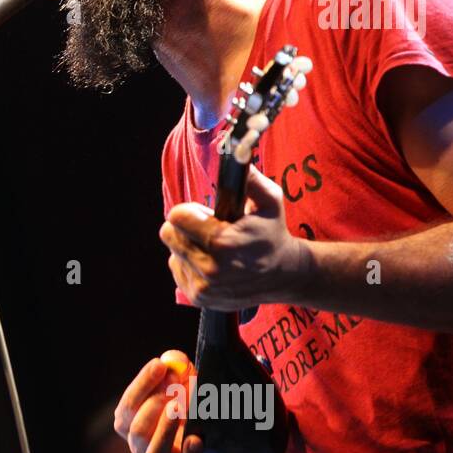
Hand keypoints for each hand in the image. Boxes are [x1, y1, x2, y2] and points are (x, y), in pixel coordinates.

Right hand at [114, 350, 202, 452]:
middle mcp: (136, 443)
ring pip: (153, 452)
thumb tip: (173, 360)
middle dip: (154, 404)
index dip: (143, 384)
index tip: (160, 365)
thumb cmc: (184, 401)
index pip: (128, 405)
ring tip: (179, 408)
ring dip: (165, 429)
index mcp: (127, 421)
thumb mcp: (181, 380)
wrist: (206, 428)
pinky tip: (196, 439)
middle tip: (174, 386)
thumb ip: (176, 367)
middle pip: (136, 429)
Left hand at [160, 165, 313, 309]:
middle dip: (186, 227)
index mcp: (222, 242)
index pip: (176, 217)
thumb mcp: (270, 201)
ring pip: (173, 252)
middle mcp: (210, 268)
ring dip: (187, 246)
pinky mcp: (199, 297)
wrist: (283, 275)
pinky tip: (212, 262)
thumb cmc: (273, 234)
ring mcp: (204, 286)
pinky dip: (189, 263)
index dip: (190, 211)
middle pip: (168, 234)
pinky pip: (177, 270)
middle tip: (209, 229)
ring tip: (214, 247)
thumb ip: (250, 179)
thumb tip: (237, 154)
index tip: (205, 213)